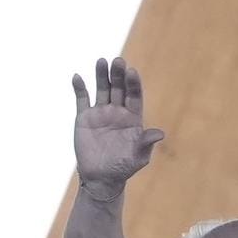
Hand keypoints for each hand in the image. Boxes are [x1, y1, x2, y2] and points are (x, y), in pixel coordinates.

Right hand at [71, 57, 164, 194]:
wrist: (102, 177)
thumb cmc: (124, 168)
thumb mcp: (138, 157)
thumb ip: (146, 143)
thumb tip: (160, 133)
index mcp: (133, 119)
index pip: (134, 97)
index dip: (133, 84)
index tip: (132, 72)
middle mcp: (118, 112)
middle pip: (119, 89)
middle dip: (119, 75)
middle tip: (118, 60)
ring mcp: (101, 113)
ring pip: (102, 89)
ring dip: (102, 75)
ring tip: (101, 61)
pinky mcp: (84, 117)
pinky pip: (82, 99)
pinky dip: (80, 88)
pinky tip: (78, 77)